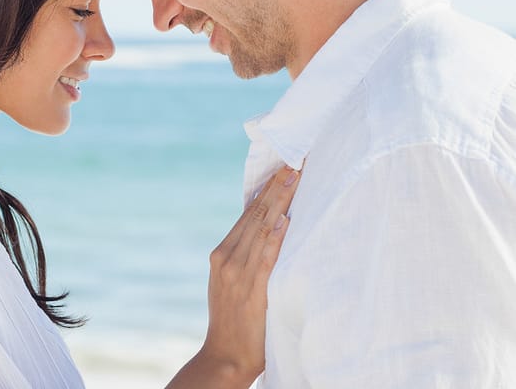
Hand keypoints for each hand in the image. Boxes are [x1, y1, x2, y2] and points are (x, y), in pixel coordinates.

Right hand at [168, 165, 299, 388]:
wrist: (225, 355)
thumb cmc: (235, 321)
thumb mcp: (232, 283)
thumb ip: (245, 259)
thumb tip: (270, 233)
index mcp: (221, 254)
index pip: (247, 213)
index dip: (266, 189)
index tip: (282, 168)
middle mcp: (226, 258)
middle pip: (256, 214)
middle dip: (277, 186)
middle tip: (294, 161)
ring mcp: (237, 272)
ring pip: (262, 228)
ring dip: (281, 201)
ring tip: (295, 177)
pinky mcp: (252, 289)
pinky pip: (265, 257)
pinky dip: (276, 237)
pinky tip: (286, 219)